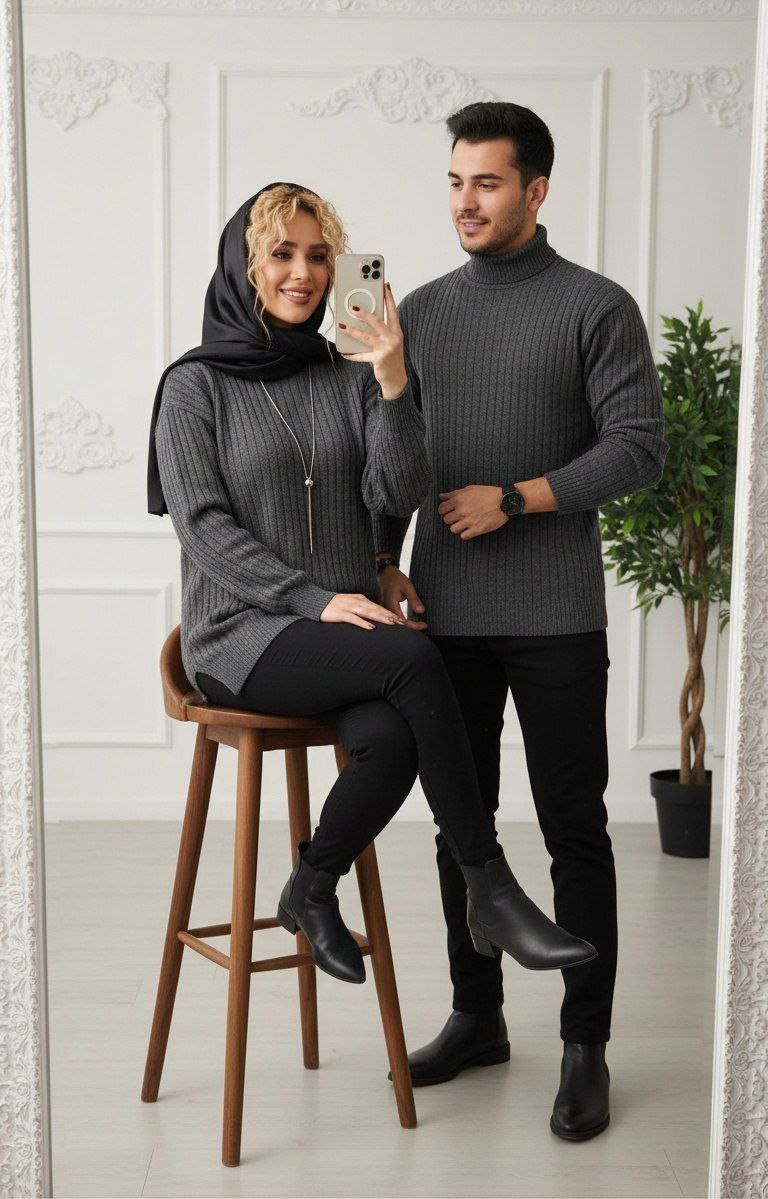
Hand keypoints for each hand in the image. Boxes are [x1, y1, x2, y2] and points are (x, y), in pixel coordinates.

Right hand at [320, 592, 407, 630]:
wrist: (315, 601)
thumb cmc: (333, 607)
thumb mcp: (350, 606)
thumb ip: (361, 612)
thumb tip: (373, 621)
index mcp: (360, 599)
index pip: (378, 607)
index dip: (389, 613)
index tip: (400, 620)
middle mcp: (356, 601)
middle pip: (376, 609)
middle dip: (389, 615)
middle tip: (401, 622)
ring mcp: (348, 606)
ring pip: (368, 612)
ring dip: (380, 617)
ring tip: (391, 623)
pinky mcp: (340, 613)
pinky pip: (353, 618)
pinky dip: (363, 622)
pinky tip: (371, 627)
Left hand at [339, 282, 407, 397]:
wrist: (397, 378)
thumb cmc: (391, 357)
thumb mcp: (390, 341)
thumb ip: (380, 329)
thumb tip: (364, 317)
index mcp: (396, 331)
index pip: (392, 310)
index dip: (388, 297)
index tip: (384, 284)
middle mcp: (393, 338)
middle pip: (377, 321)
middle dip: (364, 313)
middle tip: (353, 307)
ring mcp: (387, 349)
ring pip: (366, 337)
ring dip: (352, 331)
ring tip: (341, 326)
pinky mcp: (379, 359)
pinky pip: (362, 355)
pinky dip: (352, 354)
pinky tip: (344, 352)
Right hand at [377, 566, 427, 630]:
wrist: (385, 573)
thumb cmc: (396, 579)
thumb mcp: (408, 587)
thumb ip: (414, 600)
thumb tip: (421, 611)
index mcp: (391, 605)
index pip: (403, 621)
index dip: (414, 625)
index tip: (424, 625)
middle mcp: (386, 610)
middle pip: (399, 625)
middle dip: (411, 627)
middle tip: (423, 626)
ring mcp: (385, 610)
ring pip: (396, 623)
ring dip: (407, 625)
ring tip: (419, 625)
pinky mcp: (386, 609)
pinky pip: (394, 618)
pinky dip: (403, 621)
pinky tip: (410, 621)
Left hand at [438, 486, 508, 539]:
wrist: (504, 501)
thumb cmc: (488, 493)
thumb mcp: (470, 489)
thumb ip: (453, 493)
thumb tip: (441, 496)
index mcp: (459, 500)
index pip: (441, 509)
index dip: (444, 511)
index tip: (449, 511)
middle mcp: (462, 511)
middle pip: (446, 520)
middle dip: (451, 519)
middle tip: (458, 517)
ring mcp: (469, 521)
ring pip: (453, 529)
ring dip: (457, 527)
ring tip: (464, 524)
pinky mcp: (477, 530)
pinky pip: (463, 536)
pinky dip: (465, 534)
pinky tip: (470, 529)